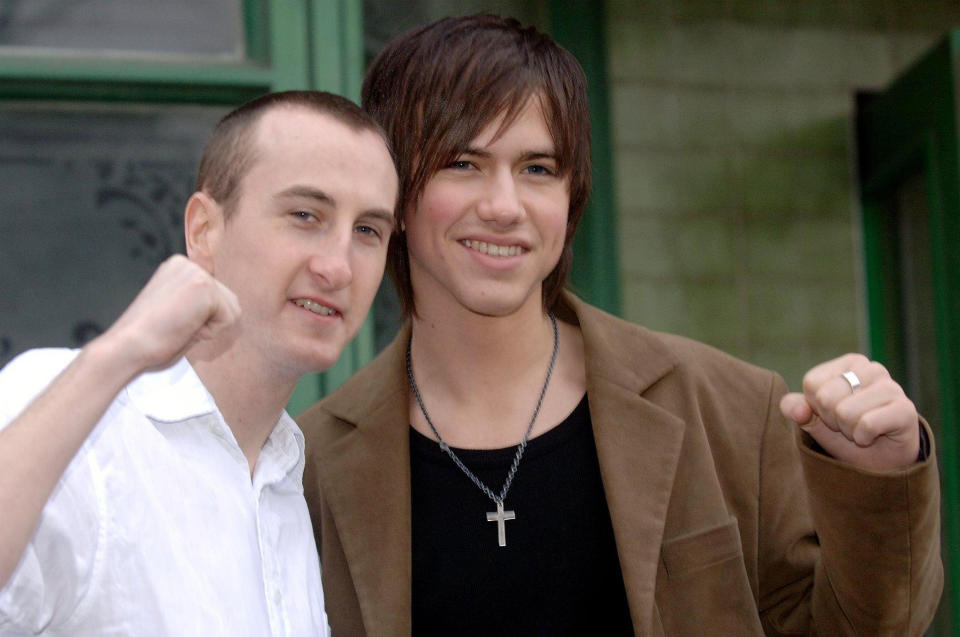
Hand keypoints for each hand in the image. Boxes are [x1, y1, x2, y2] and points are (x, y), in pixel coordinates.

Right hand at [96, 255, 240, 374]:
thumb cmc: (147, 339)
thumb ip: (197, 303)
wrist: (126, 346)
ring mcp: (196, 272)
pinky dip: (210, 332)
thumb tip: (226, 309)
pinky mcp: (203, 286)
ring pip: (231, 310)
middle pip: (228, 301)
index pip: (216, 297)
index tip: (171, 322)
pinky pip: (229, 318)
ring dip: (209, 327)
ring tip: (179, 326)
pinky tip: (183, 327)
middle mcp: (187, 264)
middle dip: (208, 322)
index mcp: (178, 268)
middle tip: (175, 326)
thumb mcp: (175, 310)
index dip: (200, 319)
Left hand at [779, 353, 919, 470]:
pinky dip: (863, 438)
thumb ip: (798, 410)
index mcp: (849, 364)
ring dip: (849, 430)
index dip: (816, 407)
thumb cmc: (848, 436)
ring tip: (862, 430)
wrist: (883, 464)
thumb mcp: (815, 422)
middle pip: (826, 398)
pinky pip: (866, 425)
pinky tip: (874, 436)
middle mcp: (872, 369)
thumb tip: (795, 409)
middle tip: (849, 425)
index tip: (832, 415)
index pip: (811, 383)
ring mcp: (892, 387)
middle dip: (832, 420)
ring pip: (845, 412)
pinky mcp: (906, 409)